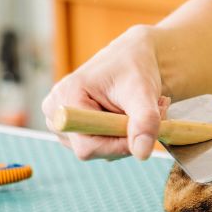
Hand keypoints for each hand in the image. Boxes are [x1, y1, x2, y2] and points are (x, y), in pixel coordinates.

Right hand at [42, 26, 167, 160]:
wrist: (134, 57)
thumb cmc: (134, 68)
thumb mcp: (143, 91)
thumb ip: (144, 121)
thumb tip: (142, 153)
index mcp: (64, 98)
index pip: (87, 145)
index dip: (119, 144)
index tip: (148, 126)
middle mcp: (56, 113)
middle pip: (92, 150)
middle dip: (127, 137)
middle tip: (154, 112)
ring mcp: (63, 124)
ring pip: (100, 150)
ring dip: (128, 136)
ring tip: (143, 109)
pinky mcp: (75, 130)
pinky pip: (103, 146)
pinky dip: (123, 136)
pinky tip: (131, 115)